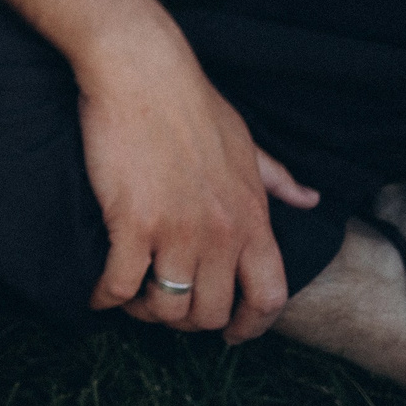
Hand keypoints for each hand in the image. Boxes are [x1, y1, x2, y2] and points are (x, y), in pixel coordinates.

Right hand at [81, 50, 319, 341]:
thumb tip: (309, 199)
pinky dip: (105, 298)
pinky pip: (120, 285)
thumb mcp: (246, 142)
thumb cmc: (190, 101)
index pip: (269, 297)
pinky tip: (96, 292)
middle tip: (162, 304)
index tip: (231, 335)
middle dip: (185, 320)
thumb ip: (276, 179)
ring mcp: (178, 231)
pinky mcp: (133, 222)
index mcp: (252, 216)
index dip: (251, 327)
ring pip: (167, 307)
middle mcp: (221, 233)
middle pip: (211, 313)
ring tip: (129, 296)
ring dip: (144, 311)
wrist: (142, 70)